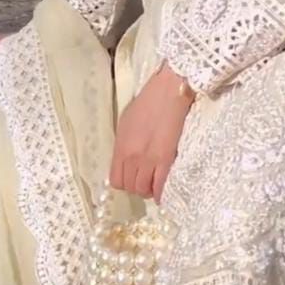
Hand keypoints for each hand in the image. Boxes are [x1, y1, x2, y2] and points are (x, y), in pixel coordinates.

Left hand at [110, 62, 194, 203]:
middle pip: (130, 187)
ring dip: (149, 190)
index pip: (115, 180)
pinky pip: (159, 185)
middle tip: (146, 182)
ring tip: (155, 184)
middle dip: (137, 188)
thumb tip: (126, 158)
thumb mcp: (126, 123)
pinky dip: (160, 193)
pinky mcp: (166, 158)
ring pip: (143, 189)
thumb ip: (124, 144)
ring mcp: (148, 159)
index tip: (132, 179)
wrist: (168, 92)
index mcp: (120, 147)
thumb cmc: (148, 102)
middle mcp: (131, 156)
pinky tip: (163, 192)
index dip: (125, 183)